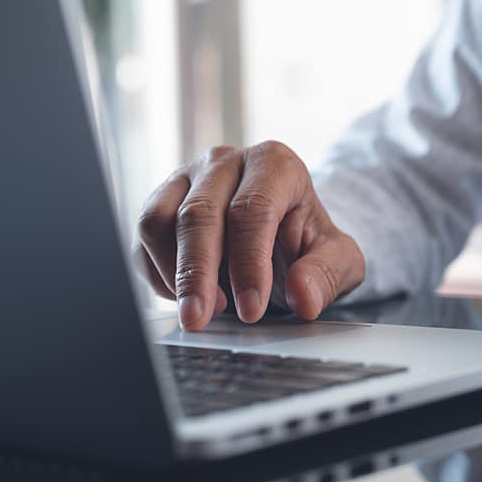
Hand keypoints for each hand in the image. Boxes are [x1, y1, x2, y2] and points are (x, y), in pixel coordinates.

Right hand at [134, 142, 364, 329]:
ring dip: (175, 272)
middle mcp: (226, 162)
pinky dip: (158, 274)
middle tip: (201, 319)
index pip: (252, 210)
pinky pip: (142, 238)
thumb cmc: (309, 242)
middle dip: (197, 274)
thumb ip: (326, 274)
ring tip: (204, 308)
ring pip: (158, 220)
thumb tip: (304, 297)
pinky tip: (186, 297)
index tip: (252, 309)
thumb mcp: (338, 259)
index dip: (248, 263)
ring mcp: (188, 177)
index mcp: (275, 164)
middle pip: (198, 214)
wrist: (287, 232)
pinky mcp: (161, 200)